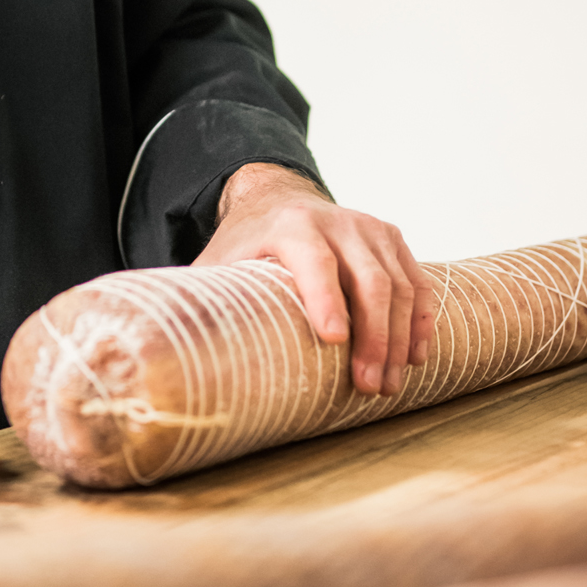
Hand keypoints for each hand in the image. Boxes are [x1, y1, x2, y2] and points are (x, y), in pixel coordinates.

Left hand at [195, 163, 437, 397]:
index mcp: (291, 226)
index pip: (315, 262)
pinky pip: (416, 283)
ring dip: (399, 340)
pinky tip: (414, 357)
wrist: (279, 199)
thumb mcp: (218, 262)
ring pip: (399, 286)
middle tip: (369, 387)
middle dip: (373, 338)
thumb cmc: (246, 243)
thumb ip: (201, 296)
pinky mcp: (392, 239)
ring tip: (389, 385)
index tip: (334, 340)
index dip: (325, 299)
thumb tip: (167, 347)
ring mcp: (370, 228)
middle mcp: (337, 222)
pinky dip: (419, 322)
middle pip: (369, 281)